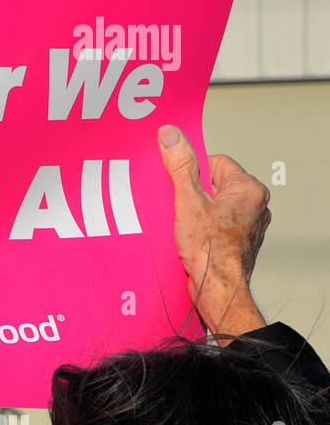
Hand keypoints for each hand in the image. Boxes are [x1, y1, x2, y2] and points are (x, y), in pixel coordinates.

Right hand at [157, 124, 269, 340]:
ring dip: (192, 211)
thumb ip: (180, 165)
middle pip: (213, 184)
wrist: (217, 290)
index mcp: (249, 189)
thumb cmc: (209, 248)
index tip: (175, 181)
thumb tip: (170, 134)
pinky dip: (198, 228)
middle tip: (173, 202)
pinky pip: (214, 225)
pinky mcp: (237, 243)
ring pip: (213, 206)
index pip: (216, 162)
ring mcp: (247, 226)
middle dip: (190, 191)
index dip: (192, 169)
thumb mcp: (187, 200)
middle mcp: (254, 206)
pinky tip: (184, 237)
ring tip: (178, 222)